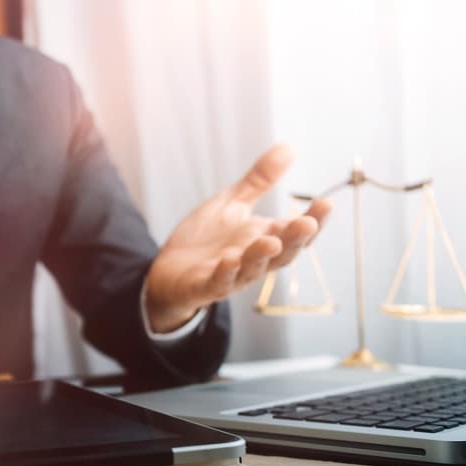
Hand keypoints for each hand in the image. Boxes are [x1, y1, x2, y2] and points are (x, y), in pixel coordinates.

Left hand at [145, 144, 332, 331]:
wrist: (170, 271)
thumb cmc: (207, 239)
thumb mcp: (232, 204)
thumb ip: (259, 181)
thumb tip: (288, 147)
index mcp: (264, 238)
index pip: (296, 232)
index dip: (314, 220)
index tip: (326, 203)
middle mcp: (252, 259)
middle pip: (282, 254)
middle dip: (295, 240)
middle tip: (307, 224)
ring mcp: (230, 275)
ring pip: (251, 270)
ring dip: (261, 256)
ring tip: (270, 241)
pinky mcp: (203, 286)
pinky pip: (217, 282)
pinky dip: (225, 273)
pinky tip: (230, 260)